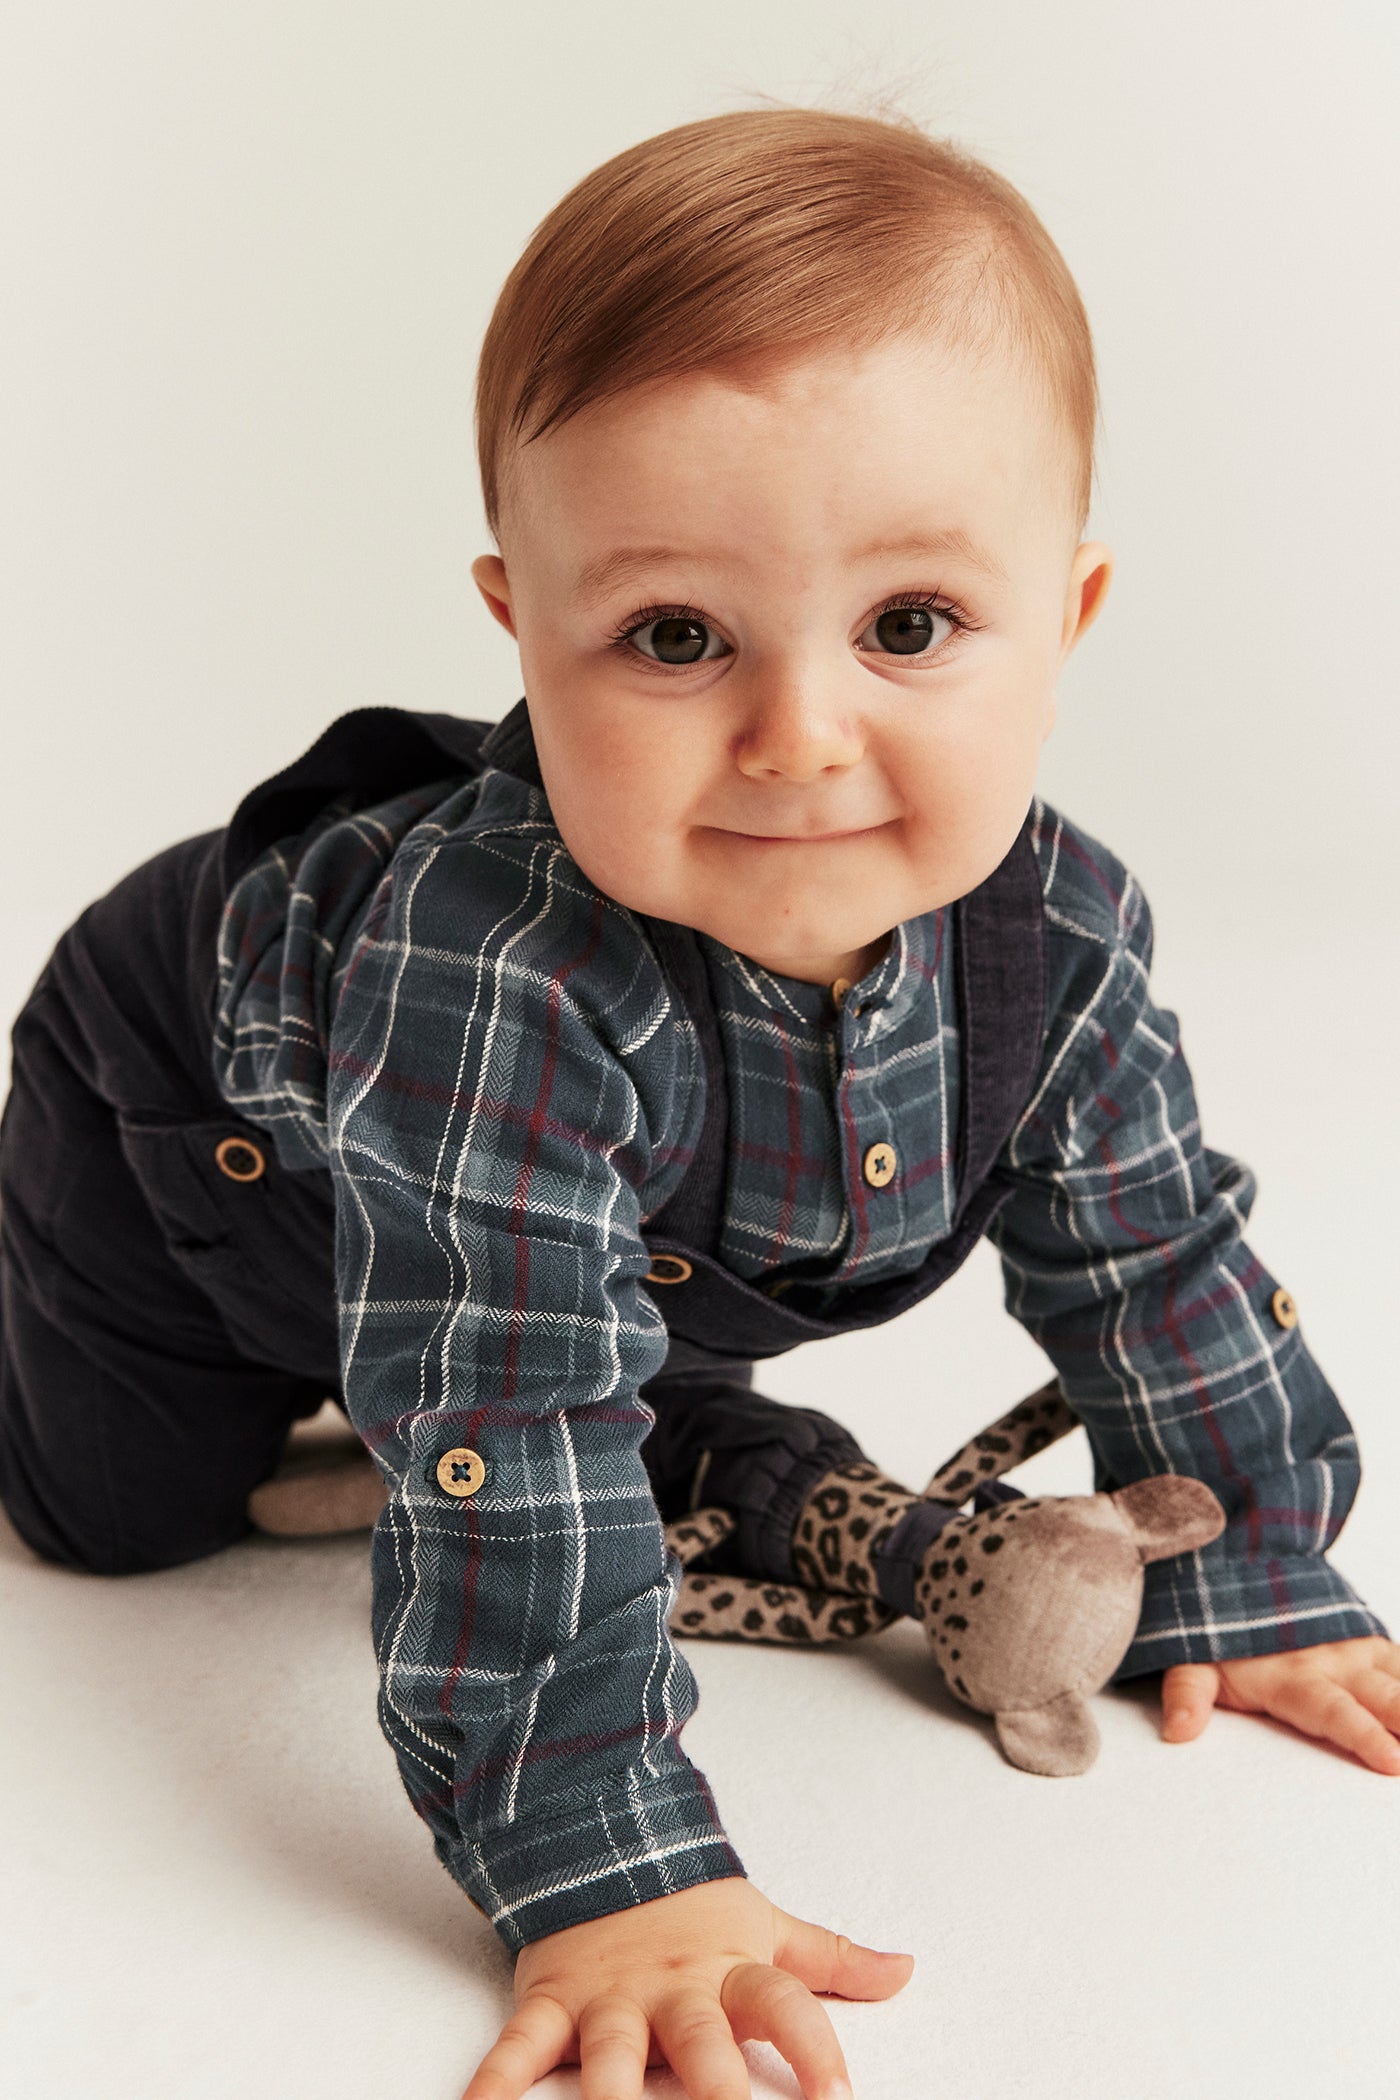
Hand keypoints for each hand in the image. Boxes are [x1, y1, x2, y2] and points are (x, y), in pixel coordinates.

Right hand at [461, 1876, 913, 2098]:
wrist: (603, 1840)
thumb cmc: (693, 1907)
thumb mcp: (767, 1929)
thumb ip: (832, 1960)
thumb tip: (904, 1971)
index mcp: (729, 1972)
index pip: (785, 2006)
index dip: (815, 2049)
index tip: (841, 2098)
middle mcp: (673, 1991)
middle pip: (701, 2042)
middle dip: (716, 2091)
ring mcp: (609, 2000)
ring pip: (611, 2054)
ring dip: (613, 2094)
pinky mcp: (553, 2003)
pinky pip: (520, 2046)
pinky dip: (496, 2080)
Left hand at [1161, 1636, 1399, 1772]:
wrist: (1242, 1562)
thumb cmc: (1220, 1625)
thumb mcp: (1191, 1657)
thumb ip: (1187, 1694)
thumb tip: (1179, 1732)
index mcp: (1293, 1677)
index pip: (1333, 1712)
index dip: (1363, 1735)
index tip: (1392, 1760)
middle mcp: (1335, 1664)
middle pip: (1387, 1700)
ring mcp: (1360, 1651)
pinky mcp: (1375, 1643)